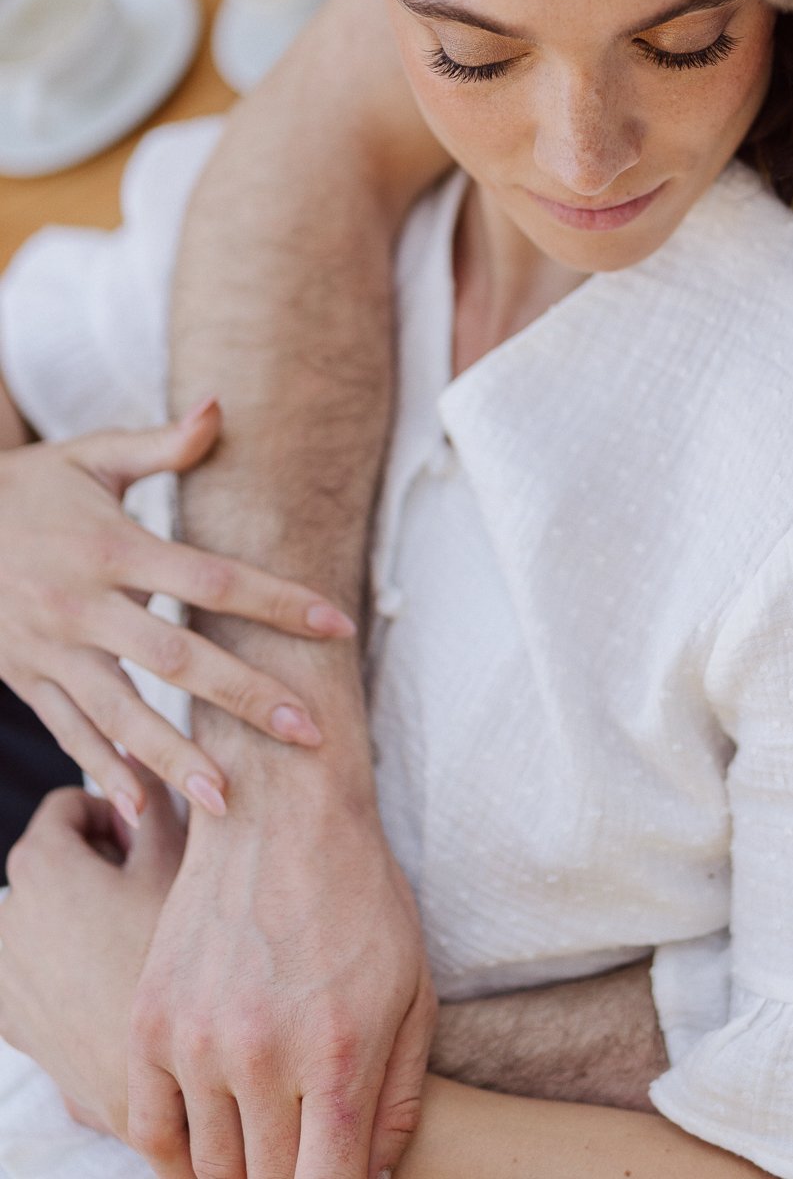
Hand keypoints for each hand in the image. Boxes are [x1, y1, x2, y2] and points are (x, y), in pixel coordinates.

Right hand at [0, 401, 356, 819]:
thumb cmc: (27, 488)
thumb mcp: (90, 455)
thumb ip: (163, 444)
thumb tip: (221, 405)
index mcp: (113, 548)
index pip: (210, 578)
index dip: (276, 601)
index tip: (338, 624)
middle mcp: (83, 605)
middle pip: (176, 659)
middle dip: (244, 697)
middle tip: (307, 732)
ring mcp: (51, 649)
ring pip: (120, 713)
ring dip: (174, 758)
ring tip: (227, 802)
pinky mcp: (26, 678)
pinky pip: (70, 730)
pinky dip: (104, 770)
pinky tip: (145, 809)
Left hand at [0, 782, 183, 1139]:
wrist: (158, 1082)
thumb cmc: (174, 961)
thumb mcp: (177, 867)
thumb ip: (159, 805)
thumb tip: (152, 762)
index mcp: (41, 867)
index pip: (68, 805)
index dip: (116, 811)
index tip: (149, 841)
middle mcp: (7, 915)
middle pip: (51, 857)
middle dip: (99, 860)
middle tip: (152, 886)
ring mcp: (3, 971)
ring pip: (43, 910)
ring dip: (83, 907)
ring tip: (137, 932)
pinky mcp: (10, 1016)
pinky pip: (35, 961)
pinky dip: (67, 955)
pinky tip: (116, 974)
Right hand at [127, 754, 437, 1178]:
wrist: (282, 812)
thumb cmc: (361, 898)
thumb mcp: (413, 989)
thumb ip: (397, 1094)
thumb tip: (371, 1177)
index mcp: (337, 1053)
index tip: (338, 1174)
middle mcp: (262, 1056)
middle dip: (294, 1174)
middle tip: (309, 1142)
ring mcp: (197, 1041)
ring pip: (211, 1166)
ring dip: (242, 1164)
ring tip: (271, 1131)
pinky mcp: (150, 1022)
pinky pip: (150, 1131)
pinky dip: (180, 1153)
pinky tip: (213, 1137)